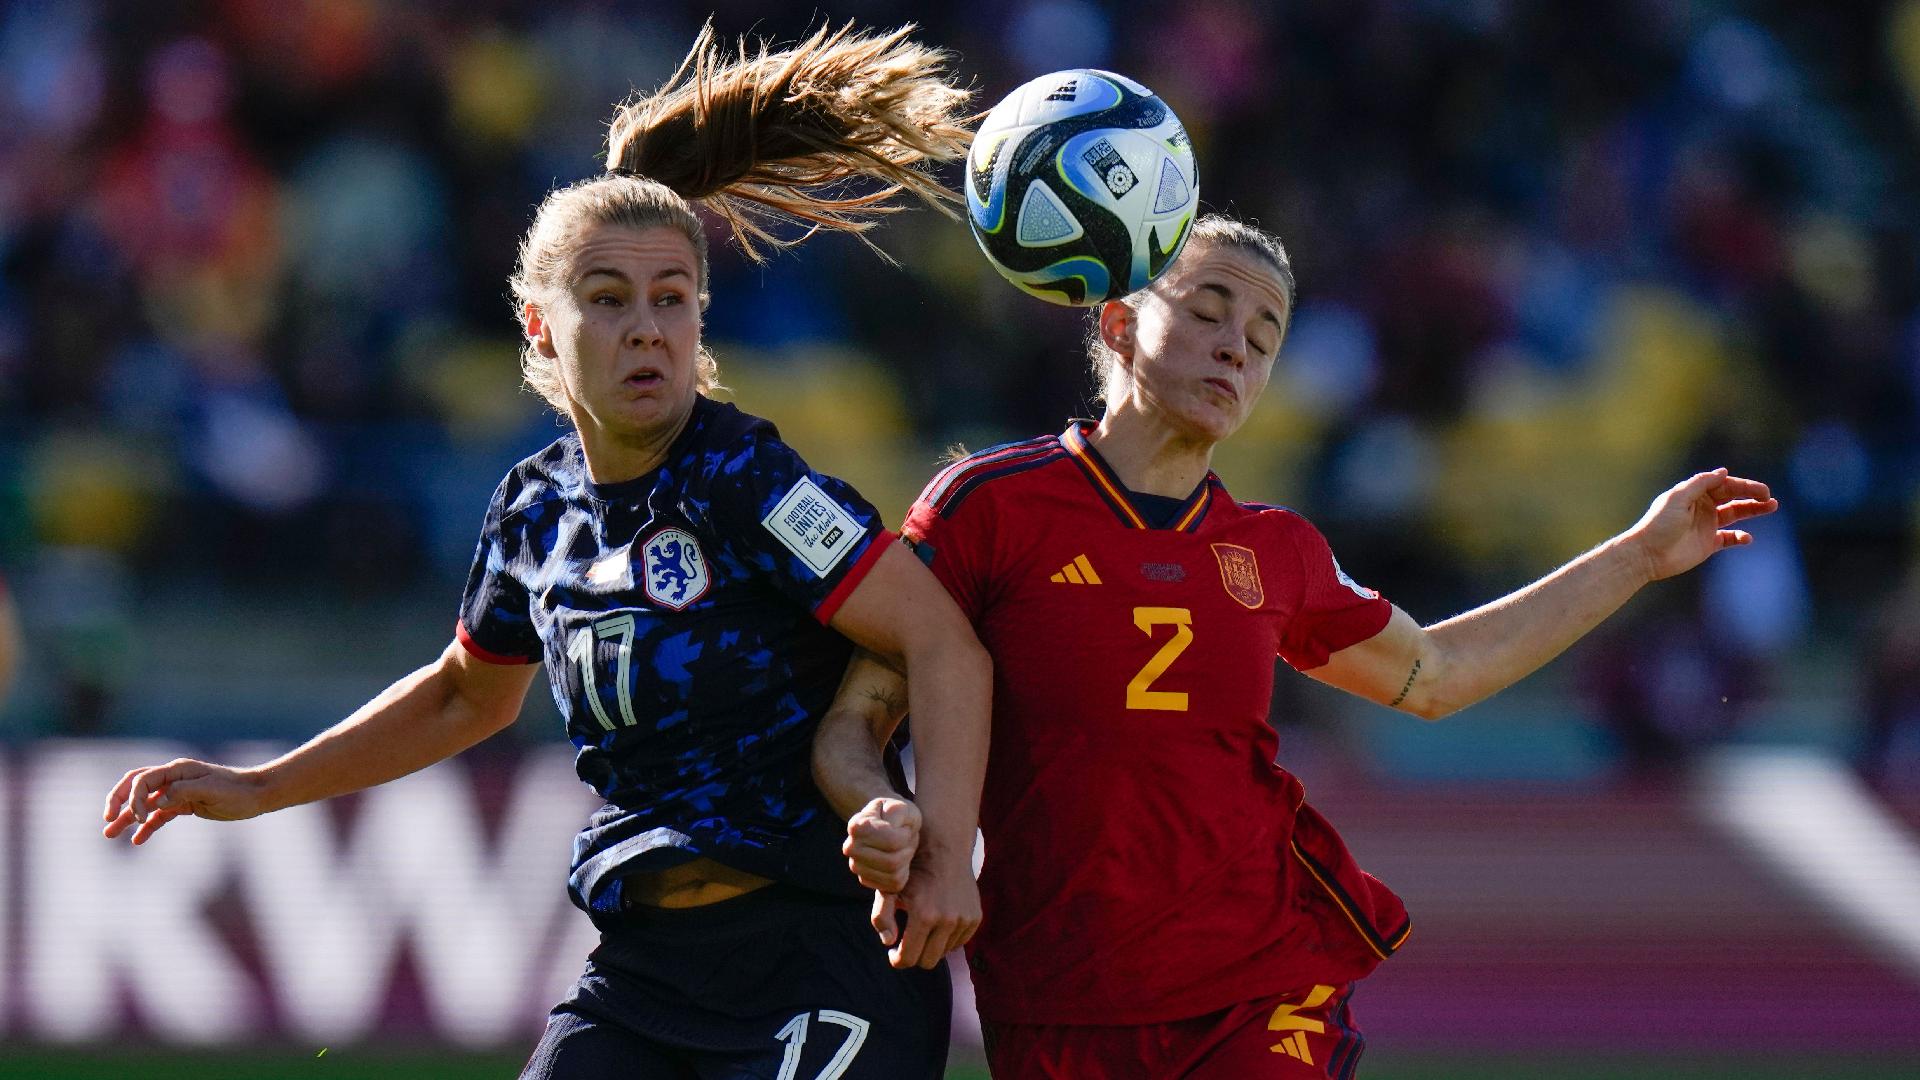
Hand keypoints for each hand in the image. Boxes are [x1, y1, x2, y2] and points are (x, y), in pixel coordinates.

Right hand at [102, 758, 270, 845]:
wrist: (257, 795)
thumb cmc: (237, 790)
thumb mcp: (211, 790)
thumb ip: (183, 792)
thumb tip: (157, 800)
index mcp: (178, 769)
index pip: (143, 779)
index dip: (133, 797)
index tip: (136, 818)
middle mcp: (174, 778)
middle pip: (136, 785)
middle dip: (119, 800)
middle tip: (107, 818)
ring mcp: (178, 792)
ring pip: (145, 803)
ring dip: (127, 817)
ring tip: (109, 834)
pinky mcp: (184, 805)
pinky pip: (159, 815)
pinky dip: (147, 827)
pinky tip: (137, 840)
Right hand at [844, 796, 920, 892]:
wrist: (887, 824)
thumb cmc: (897, 815)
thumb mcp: (902, 807)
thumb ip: (897, 812)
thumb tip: (889, 827)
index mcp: (857, 826)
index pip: (892, 842)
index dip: (905, 835)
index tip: (902, 827)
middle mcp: (851, 848)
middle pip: (892, 861)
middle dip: (907, 850)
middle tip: (906, 839)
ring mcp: (855, 865)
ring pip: (893, 875)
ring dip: (905, 862)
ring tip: (902, 848)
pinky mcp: (865, 879)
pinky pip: (892, 885)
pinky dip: (902, 873)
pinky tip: (898, 860)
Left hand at [877, 844, 980, 970]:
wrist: (944, 850)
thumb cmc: (911, 871)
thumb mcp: (889, 890)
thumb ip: (881, 917)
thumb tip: (889, 942)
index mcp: (923, 915)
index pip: (909, 959)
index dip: (897, 960)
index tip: (893, 953)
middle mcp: (947, 920)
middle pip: (927, 961)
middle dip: (914, 956)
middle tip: (907, 944)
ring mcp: (964, 919)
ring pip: (944, 953)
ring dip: (931, 946)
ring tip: (923, 928)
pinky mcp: (975, 917)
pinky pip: (959, 942)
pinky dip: (947, 938)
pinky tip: (938, 922)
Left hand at [1624, 468, 1777, 581]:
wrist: (1647, 555)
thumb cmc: (1659, 524)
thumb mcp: (1678, 498)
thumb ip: (1700, 484)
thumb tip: (1723, 472)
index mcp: (1694, 494)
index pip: (1724, 485)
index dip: (1743, 486)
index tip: (1760, 490)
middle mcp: (1702, 507)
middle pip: (1733, 497)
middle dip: (1752, 495)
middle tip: (1770, 498)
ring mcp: (1706, 525)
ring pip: (1735, 514)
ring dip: (1752, 510)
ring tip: (1771, 506)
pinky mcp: (1708, 544)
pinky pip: (1729, 538)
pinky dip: (1740, 537)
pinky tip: (1747, 538)